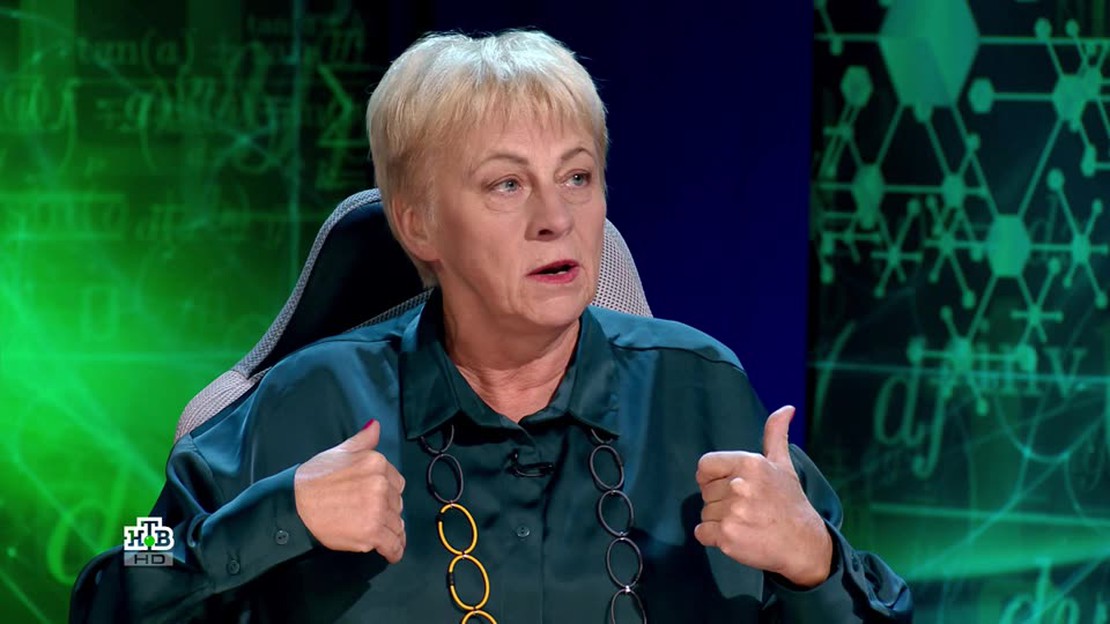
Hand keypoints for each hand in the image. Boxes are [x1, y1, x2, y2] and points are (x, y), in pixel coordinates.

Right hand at [294, 420, 406, 561]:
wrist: (294, 504)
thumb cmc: (314, 478)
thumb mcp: (339, 452)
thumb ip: (362, 441)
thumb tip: (375, 425)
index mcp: (377, 463)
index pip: (397, 483)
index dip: (388, 494)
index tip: (377, 501)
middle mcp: (382, 484)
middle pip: (397, 504)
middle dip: (388, 512)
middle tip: (370, 517)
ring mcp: (377, 509)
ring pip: (397, 525)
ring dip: (391, 532)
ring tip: (383, 537)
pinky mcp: (372, 533)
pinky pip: (393, 544)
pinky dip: (394, 550)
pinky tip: (390, 552)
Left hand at [694, 406, 832, 586]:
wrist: (803, 544)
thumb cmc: (790, 503)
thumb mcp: (782, 464)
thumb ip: (776, 434)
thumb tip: (787, 408)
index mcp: (749, 463)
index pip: (705, 466)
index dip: (712, 478)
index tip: (729, 487)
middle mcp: (740, 485)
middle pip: (705, 492)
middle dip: (721, 501)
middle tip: (747, 509)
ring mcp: (733, 512)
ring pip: (705, 513)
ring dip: (719, 521)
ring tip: (746, 522)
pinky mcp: (727, 536)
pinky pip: (702, 533)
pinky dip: (713, 538)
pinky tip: (738, 536)